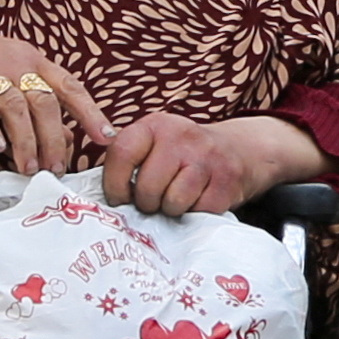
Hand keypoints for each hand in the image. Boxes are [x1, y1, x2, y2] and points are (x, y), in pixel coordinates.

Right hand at [0, 9, 116, 173]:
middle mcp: (14, 61)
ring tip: (28, 169)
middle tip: (57, 169)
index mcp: (31, 58)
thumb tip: (64, 137)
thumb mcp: (6, 72)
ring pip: (16, 107)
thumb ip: (33, 100)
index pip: (70, 86)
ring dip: (25, 142)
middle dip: (55, 139)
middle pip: (46, 103)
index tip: (106, 138)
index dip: (90, 112)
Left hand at [99, 112, 325, 217]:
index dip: (114, 184)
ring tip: (178, 199)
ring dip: (172, 209)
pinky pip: (197, 211)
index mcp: (155, 125)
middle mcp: (181, 136)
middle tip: (156, 200)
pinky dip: (195, 213)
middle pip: (147, 187)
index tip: (120, 198)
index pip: (120, 153)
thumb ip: (129, 160)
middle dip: (148, 203)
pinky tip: (199, 200)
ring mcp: (206, 158)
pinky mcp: (227, 180)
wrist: (242, 150)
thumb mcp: (157, 144)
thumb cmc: (186, 156)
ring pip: (172, 202)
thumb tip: (97, 196)